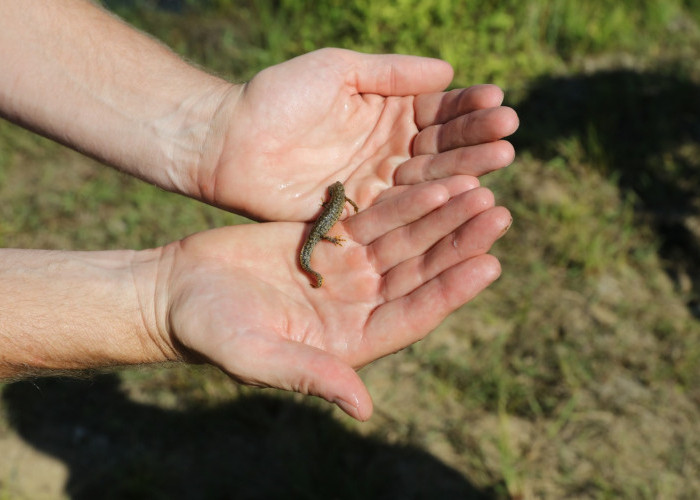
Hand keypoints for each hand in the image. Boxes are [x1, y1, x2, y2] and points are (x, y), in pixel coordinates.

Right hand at [159, 177, 511, 419]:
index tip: (489, 263)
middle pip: (420, 273)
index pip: (413, 316)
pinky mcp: (334, 242)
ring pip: (406, 241)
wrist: (180, 292)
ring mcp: (349, 273)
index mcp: (350, 342)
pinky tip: (436, 180)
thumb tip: (364, 408)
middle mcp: (360, 307)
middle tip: (497, 213)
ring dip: (441, 216)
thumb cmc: (210, 330)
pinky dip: (407, 200)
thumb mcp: (256, 355)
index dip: (450, 291)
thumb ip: (309, 376)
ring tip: (478, 187)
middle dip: (457, 244)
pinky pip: (379, 218)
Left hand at [199, 48, 518, 220]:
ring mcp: (376, 184)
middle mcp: (388, 150)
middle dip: (475, 139)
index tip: (498, 102)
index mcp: (387, 112)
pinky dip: (431, 201)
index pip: (437, 111)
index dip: (467, 108)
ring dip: (464, 170)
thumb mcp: (338, 69)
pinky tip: (462, 192)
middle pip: (440, 146)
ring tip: (499, 159)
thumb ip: (391, 73)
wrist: (230, 140)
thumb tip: (448, 72)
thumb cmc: (279, 96)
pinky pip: (400, 208)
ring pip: (428, 178)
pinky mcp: (360, 214)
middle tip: (509, 136)